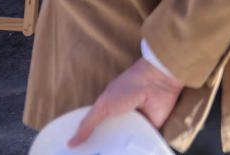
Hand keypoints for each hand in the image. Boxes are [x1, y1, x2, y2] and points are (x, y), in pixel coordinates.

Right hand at [68, 57, 183, 146]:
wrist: (158, 81)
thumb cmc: (128, 88)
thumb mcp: (103, 105)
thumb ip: (88, 124)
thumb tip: (71, 143)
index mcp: (110, 113)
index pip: (97, 132)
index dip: (89, 144)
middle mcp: (123, 121)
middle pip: (111, 141)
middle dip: (104, 152)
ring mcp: (138, 126)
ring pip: (126, 145)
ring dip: (121, 153)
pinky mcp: (152, 130)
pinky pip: (144, 145)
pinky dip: (139, 152)